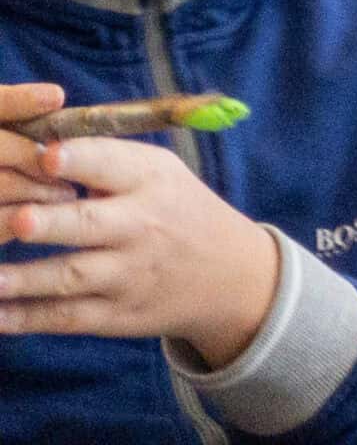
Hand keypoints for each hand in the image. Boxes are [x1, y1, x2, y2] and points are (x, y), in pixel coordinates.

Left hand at [0, 83, 278, 368]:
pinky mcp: (116, 315)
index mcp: (151, 181)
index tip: (46, 156)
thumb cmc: (177, 209)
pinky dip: (28, 318)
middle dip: (52, 222)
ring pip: (71, 277)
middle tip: (20, 219)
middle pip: (90, 225)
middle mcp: (140, 227)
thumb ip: (105, 160)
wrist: (228, 273)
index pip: (113, 166)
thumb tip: (34, 146)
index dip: (79, 160)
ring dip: (26, 279)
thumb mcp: (160, 172)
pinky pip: (66, 317)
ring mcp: (127, 275)